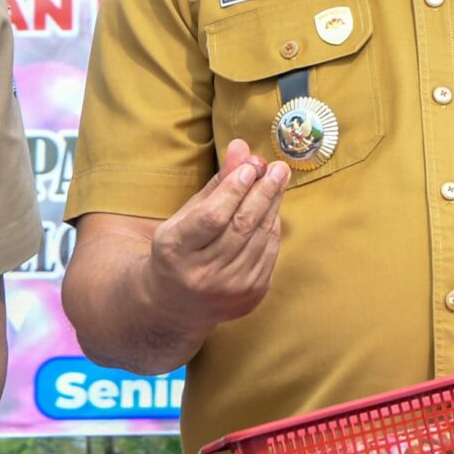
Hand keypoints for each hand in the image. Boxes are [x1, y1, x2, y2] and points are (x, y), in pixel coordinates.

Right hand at [146, 140, 289, 336]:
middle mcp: (202, 275)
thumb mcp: (186, 215)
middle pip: (241, 226)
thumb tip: (241, 147)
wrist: (174, 305)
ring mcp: (229, 289)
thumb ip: (216, 183)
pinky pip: (270, 253)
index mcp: (175, 251)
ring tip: (279, 179)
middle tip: (278, 167)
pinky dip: (273, 227)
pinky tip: (273, 208)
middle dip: (263, 192)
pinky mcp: (250, 296)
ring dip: (273, 205)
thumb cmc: (180, 248)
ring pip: (260, 238)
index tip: (251, 166)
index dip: (233, 190)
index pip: (212, 217)